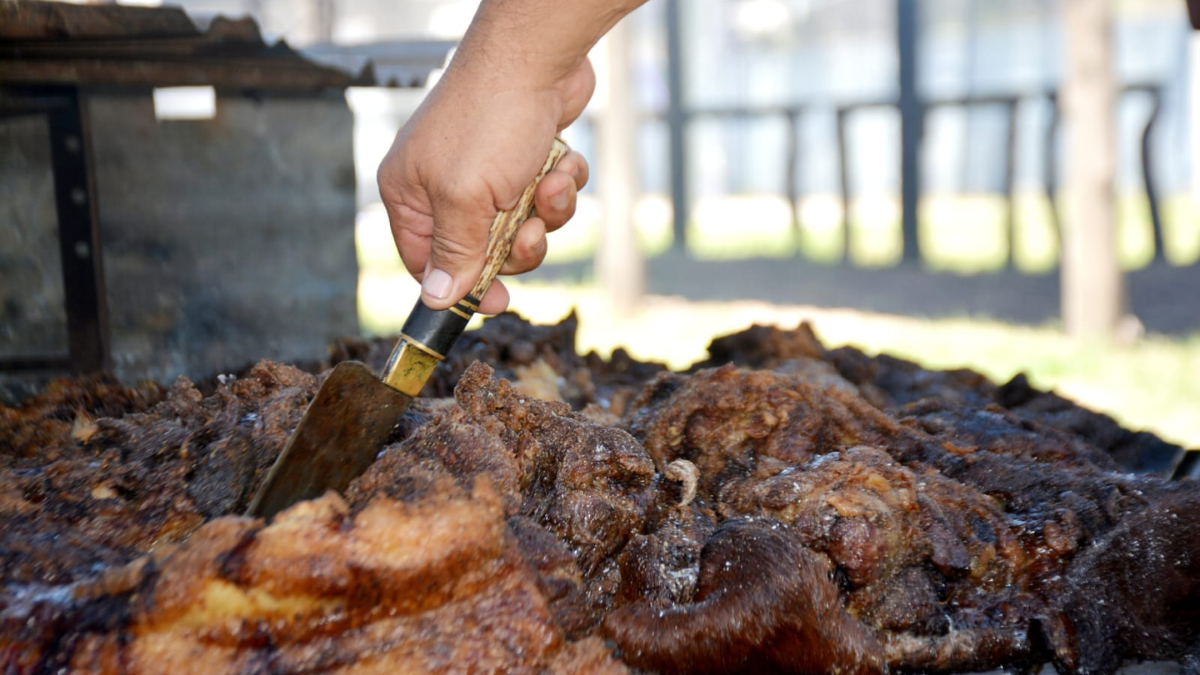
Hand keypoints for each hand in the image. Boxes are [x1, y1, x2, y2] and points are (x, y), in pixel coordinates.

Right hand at [377, 55, 592, 314]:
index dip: (461, 287)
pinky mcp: (524, 157)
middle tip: (529, 230)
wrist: (539, 58)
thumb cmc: (490, 119)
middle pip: (482, 252)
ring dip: (546, 213)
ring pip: (522, 227)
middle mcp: (443, 184)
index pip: (425, 264)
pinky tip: (562, 161)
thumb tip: (436, 300)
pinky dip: (560, 184)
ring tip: (550, 183)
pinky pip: (545, 197)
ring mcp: (486, 170)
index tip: (497, 300)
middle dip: (517, 246)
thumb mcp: (465, 199)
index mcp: (410, 194)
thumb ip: (454, 253)